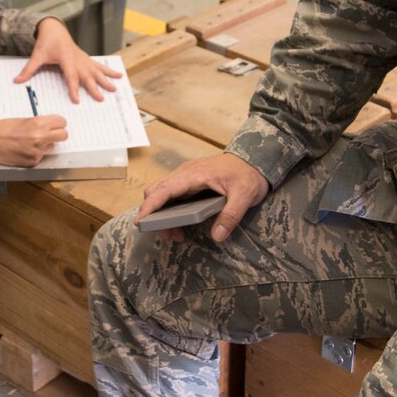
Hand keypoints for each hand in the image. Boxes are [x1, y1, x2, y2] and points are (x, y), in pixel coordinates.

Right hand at [0, 116, 67, 165]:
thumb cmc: (3, 128)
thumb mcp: (25, 120)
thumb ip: (40, 123)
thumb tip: (53, 127)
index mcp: (38, 124)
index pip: (62, 122)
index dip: (58, 123)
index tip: (55, 124)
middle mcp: (39, 138)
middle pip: (64, 136)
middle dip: (58, 134)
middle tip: (50, 133)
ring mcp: (36, 152)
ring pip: (52, 147)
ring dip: (45, 145)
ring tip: (31, 141)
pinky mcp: (32, 162)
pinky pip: (41, 157)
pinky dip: (36, 153)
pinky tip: (24, 149)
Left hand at [17, 18, 122, 102]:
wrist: (54, 28)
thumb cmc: (47, 42)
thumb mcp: (37, 55)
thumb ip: (28, 69)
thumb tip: (17, 80)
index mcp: (66, 58)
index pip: (70, 76)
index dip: (73, 88)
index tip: (76, 99)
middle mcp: (77, 58)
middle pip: (87, 75)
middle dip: (94, 87)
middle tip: (101, 98)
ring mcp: (83, 58)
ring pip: (96, 70)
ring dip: (106, 79)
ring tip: (115, 88)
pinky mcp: (85, 58)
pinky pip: (98, 65)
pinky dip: (108, 70)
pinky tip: (118, 75)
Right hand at [138, 153, 269, 243]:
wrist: (255, 160)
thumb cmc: (249, 175)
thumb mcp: (245, 196)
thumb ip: (231, 215)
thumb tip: (217, 236)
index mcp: (195, 174)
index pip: (164, 189)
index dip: (150, 205)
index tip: (141, 222)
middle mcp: (185, 173)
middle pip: (156, 191)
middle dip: (154, 215)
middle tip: (169, 235)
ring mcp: (186, 177)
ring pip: (162, 194)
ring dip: (162, 215)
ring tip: (177, 235)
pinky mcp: (189, 182)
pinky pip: (171, 195)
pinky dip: (169, 211)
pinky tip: (181, 225)